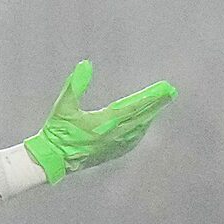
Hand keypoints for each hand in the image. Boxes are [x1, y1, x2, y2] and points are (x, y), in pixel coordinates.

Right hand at [22, 61, 175, 184]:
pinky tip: (143, 126)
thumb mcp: (63, 106)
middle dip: (156, 104)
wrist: (52, 160)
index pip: (135, 107)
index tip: (165, 89)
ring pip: (139, 129)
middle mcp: (114, 135)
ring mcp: (114, 146)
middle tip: (170, 93)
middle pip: (142, 117)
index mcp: (105, 122)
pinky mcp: (110, 153)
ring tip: (159, 106)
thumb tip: (85, 64)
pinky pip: (132, 140)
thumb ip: (75, 85)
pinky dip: (141, 130)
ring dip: (150, 116)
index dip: (151, 97)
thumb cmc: (56, 132)